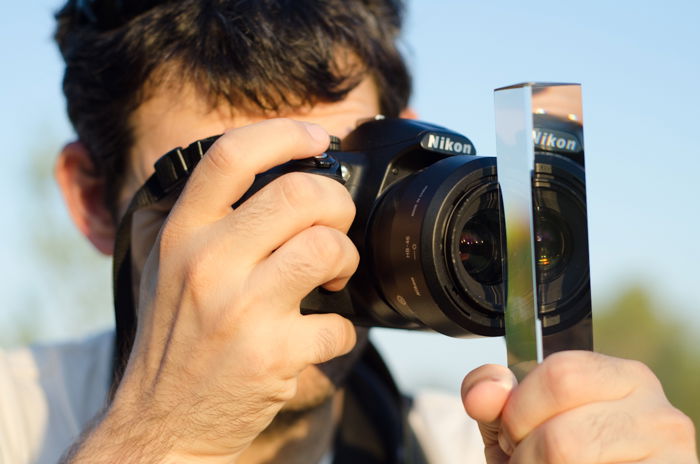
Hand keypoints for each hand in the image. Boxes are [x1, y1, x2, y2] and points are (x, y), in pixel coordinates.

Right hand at [66, 119, 358, 462]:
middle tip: (336, 224)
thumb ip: (210, 219)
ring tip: (335, 275)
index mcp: (183, 233)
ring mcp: (240, 310)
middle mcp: (207, 263)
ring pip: (328, 248)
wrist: (163, 420)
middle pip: (301, 195)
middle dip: (338, 203)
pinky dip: (343, 328)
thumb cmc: (176, 338)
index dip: (285, 134)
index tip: (318, 137)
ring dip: (347, 259)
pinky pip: (339, 323)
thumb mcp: (172, 265)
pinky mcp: (271, 355)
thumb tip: (277, 172)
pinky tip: (322, 334)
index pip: (232, 156)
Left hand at [462, 351, 697, 462]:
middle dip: (526, 457)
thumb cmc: (557, 459)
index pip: (560, 375)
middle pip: (563, 436)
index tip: (512, 435)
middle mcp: (658, 414)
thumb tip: (484, 392)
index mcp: (625, 378)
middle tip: (524, 463)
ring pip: (573, 463)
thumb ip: (493, 398)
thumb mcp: (519, 423)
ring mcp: (673, 457)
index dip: (520, 411)